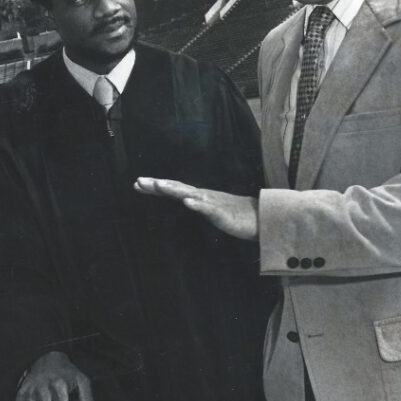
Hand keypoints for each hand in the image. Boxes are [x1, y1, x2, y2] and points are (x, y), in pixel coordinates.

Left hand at [134, 177, 258, 239]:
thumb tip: (186, 201)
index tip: (137, 184)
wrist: (263, 219)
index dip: (156, 187)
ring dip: (174, 189)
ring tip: (158, 185)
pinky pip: (209, 209)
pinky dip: (197, 204)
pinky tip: (187, 202)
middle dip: (158, 185)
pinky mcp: (223, 214)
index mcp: (200, 197)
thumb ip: (199, 205)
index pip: (174, 189)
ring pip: (190, 194)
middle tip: (138, 181)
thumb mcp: (212, 210)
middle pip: (177, 188)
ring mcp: (213, 203)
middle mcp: (204, 196)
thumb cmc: (237, 214)